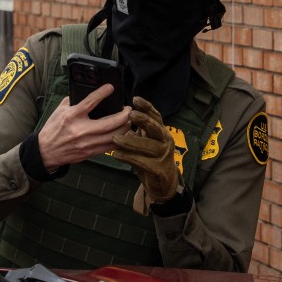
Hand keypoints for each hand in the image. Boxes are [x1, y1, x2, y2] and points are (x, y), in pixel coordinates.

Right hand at [37, 84, 130, 170]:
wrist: (46, 151)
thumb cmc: (53, 129)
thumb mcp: (59, 110)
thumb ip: (73, 101)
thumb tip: (86, 93)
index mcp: (73, 116)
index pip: (91, 101)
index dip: (103, 93)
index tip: (110, 87)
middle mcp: (82, 130)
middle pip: (111, 122)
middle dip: (124, 115)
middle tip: (128, 109)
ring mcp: (88, 143)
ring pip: (115, 136)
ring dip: (125, 127)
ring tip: (128, 121)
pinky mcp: (91, 152)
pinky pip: (111, 146)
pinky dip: (120, 139)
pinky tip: (123, 133)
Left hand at [111, 97, 179, 213]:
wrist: (162, 183)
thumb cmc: (150, 158)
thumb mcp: (144, 141)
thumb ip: (136, 131)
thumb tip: (120, 116)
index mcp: (161, 131)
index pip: (155, 116)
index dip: (146, 107)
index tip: (135, 98)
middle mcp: (165, 141)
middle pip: (155, 128)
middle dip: (143, 120)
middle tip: (130, 114)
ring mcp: (164, 155)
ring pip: (148, 146)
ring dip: (131, 142)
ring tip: (115, 138)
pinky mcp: (159, 169)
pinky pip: (142, 162)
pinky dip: (128, 158)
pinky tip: (116, 154)